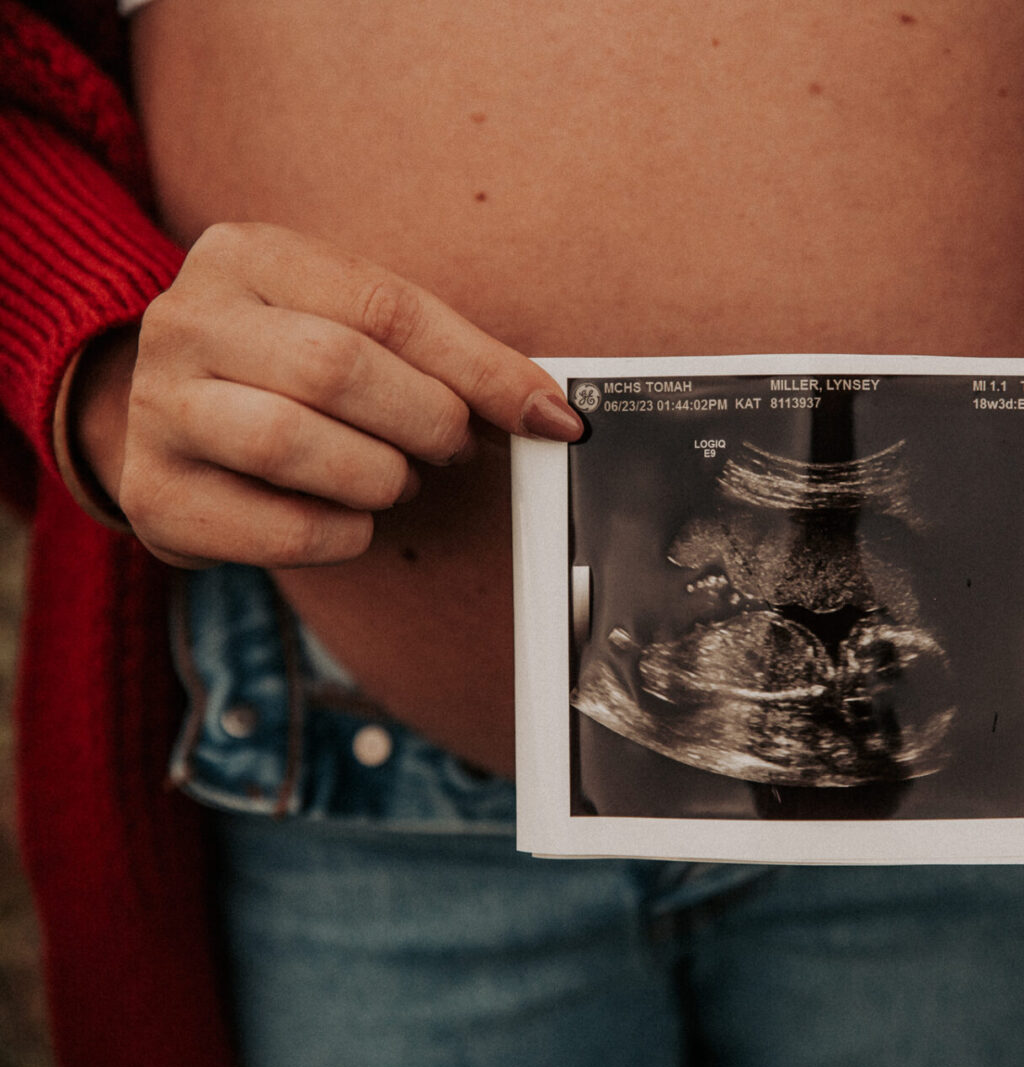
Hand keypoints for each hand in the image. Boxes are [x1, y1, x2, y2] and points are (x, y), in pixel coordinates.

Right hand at [73, 221, 582, 567]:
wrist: (169, 411)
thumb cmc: (288, 363)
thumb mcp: (354, 323)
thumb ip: (444, 352)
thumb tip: (548, 410)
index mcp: (247, 255)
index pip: (385, 306)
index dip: (482, 368)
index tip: (549, 414)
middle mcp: (186, 321)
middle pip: (334, 368)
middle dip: (425, 420)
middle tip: (452, 446)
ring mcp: (158, 408)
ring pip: (291, 443)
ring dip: (381, 476)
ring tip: (398, 477)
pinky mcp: (154, 495)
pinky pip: (279, 528)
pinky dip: (343, 533)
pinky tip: (352, 517)